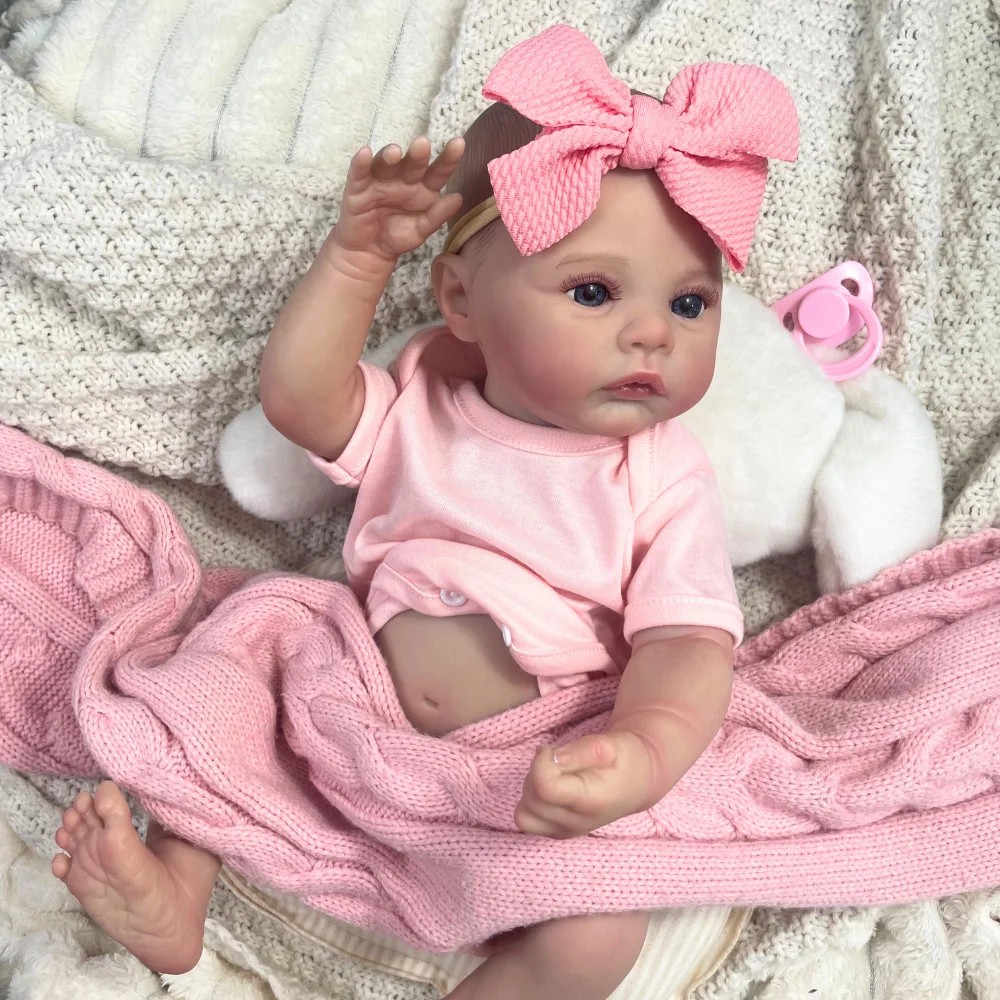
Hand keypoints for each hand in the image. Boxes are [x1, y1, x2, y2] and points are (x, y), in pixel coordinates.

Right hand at [332, 136, 464, 264]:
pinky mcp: (358, 187)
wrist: (370, 251)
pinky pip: (359, 173)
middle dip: (417, 154)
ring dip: (388, 155)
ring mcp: (380, 181)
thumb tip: (458, 198)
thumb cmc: (398, 236)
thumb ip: (437, 215)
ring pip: (385, 164)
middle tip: (423, 144)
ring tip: (394, 152)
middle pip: (412, 164)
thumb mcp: (421, 229)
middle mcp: (403, 179)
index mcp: (423, 188)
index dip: (447, 159)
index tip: (458, 144)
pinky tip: (364, 153)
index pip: (438, 171)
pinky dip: (360, 163)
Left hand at [514, 730, 659, 838]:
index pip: (545, 788)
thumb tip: (551, 758)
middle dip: (536, 773)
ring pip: (525, 812)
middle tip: (556, 760)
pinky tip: (551, 786)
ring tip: (556, 774)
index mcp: (590, 802)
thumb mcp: (610, 744)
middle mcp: (575, 823)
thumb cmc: (625, 759)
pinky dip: (531, 801)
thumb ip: (580, 751)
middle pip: (531, 800)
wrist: (637, 783)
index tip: (550, 750)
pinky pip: (527, 820)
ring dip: (532, 787)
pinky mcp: (556, 833)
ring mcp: (564, 832)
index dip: (540, 763)